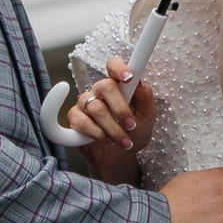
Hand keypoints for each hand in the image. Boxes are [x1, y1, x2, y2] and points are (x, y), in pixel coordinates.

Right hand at [64, 56, 157, 170]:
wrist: (120, 157)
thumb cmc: (133, 133)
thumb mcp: (147, 118)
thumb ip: (146, 99)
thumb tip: (142, 83)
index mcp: (118, 86)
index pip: (113, 65)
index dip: (118, 68)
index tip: (129, 78)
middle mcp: (100, 91)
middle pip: (105, 86)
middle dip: (120, 108)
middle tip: (131, 124)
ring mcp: (85, 103)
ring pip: (95, 108)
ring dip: (113, 128)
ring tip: (123, 141)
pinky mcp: (74, 118)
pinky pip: (82, 122)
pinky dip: (97, 134)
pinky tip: (106, 140)